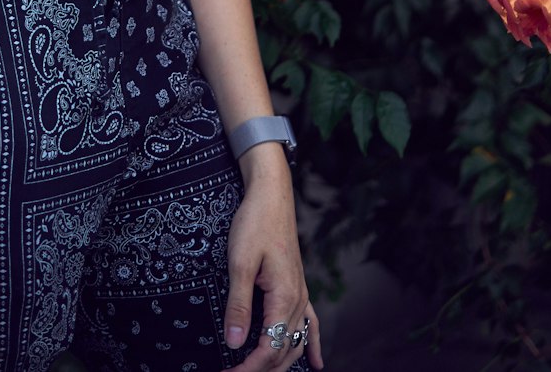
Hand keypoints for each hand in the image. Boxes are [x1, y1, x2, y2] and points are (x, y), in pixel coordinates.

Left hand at [221, 153, 323, 371]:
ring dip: (280, 363)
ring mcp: (301, 294)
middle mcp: (298, 300)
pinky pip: (310, 325)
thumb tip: (233, 343)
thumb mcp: (239, 262)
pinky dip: (313, 346)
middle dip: (261, 369)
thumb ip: (238, 304)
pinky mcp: (298, 287)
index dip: (249, 367)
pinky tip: (317, 364)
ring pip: (296, 341)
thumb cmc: (254, 223)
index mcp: (284, 297)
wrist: (271, 195)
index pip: (270, 347)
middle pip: (284, 350)